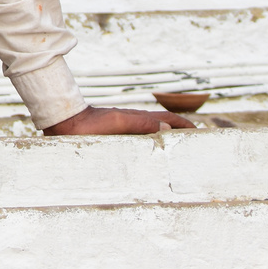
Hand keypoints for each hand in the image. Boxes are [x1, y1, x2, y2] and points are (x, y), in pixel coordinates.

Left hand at [42, 105, 195, 135]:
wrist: (67, 122)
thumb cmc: (91, 124)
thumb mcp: (118, 123)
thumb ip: (141, 124)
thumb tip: (167, 128)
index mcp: (138, 118)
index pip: (168, 120)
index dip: (184, 125)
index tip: (201, 133)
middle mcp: (134, 121)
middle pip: (163, 124)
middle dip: (180, 130)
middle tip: (195, 141)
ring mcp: (126, 127)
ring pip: (152, 131)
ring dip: (167, 137)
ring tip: (178, 147)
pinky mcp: (116, 135)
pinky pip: (140, 138)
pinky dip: (152, 142)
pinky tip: (150, 150)